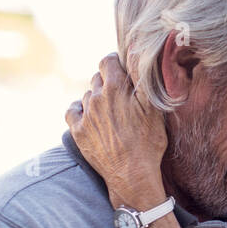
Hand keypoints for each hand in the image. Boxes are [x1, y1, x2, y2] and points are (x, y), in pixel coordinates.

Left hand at [64, 52, 167, 209]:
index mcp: (115, 88)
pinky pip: (73, 111)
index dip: (115, 62)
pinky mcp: (78, 131)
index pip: (108, 61)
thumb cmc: (148, 141)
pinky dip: (80, 110)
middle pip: (97, 78)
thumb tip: (137, 53)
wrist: (131, 174)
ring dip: (97, 98)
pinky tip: (90, 116)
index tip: (121, 69)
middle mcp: (96, 98)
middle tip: (121, 95)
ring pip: (88, 96)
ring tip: (111, 111)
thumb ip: (143, 77)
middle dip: (108, 82)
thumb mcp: (153, 107)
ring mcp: (85, 115)